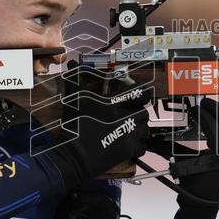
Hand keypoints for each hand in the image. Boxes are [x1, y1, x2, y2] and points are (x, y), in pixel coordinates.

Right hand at [39, 62, 150, 190]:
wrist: (73, 155)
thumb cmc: (73, 126)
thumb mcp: (75, 100)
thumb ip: (77, 80)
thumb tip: (73, 63)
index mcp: (114, 104)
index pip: (139, 94)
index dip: (141, 94)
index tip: (135, 97)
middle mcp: (125, 117)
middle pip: (144, 112)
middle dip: (138, 113)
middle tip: (129, 115)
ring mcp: (129, 135)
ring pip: (145, 129)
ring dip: (139, 128)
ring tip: (129, 129)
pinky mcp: (129, 150)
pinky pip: (142, 146)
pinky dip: (138, 145)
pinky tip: (128, 144)